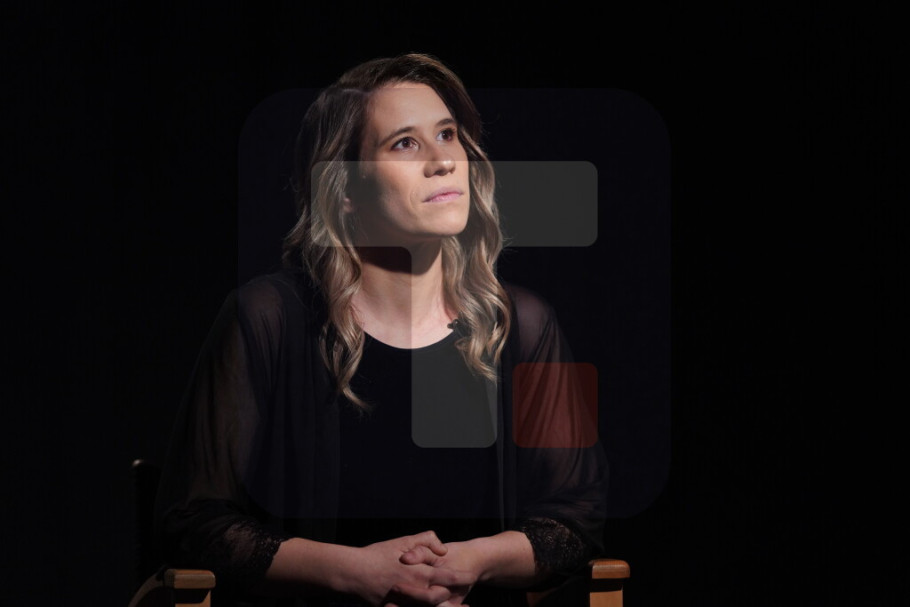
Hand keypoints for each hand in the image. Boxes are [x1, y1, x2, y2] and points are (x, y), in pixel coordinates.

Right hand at [345, 531, 474, 606]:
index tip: (471, 577)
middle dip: (454, 597)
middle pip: (443, 597)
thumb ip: (427, 540)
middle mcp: (416, 589)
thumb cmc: (378, 555)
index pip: (449, 577)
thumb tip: (444, 550)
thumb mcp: (404, 541)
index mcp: (420, 572)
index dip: (462, 578)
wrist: (353, 573)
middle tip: (466, 596)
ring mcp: (406, 603)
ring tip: (453, 606)